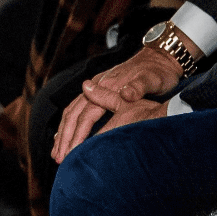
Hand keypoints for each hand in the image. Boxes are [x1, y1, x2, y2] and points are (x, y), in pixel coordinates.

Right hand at [52, 44, 189, 161]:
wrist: (159, 57)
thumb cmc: (157, 72)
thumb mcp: (152, 79)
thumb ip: (138, 87)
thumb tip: (125, 94)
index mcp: (108, 86)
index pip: (86, 116)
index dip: (77, 135)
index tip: (71, 153)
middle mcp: (98, 86)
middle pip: (73, 114)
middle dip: (64, 137)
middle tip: (58, 158)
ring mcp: (97, 87)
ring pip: (71, 112)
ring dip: (63, 132)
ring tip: (57, 151)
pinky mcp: (100, 90)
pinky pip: (77, 109)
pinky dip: (68, 124)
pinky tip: (65, 134)